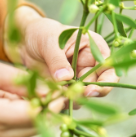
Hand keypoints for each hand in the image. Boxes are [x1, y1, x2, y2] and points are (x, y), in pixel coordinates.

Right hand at [0, 58, 63, 136]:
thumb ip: (14, 79)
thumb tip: (45, 88)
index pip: (33, 116)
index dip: (53, 105)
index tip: (64, 93)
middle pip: (35, 127)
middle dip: (48, 109)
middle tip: (54, 91)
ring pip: (26, 131)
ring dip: (31, 113)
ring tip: (18, 94)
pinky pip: (14, 134)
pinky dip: (18, 119)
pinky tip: (4, 105)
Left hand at [4, 7, 118, 101]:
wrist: (26, 43)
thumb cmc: (42, 34)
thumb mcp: (49, 42)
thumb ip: (57, 60)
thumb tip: (65, 78)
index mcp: (95, 50)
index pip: (110, 70)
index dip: (105, 83)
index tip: (89, 91)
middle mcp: (91, 67)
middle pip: (98, 88)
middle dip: (83, 95)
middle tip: (67, 96)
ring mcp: (79, 80)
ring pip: (82, 97)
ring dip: (69, 100)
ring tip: (53, 96)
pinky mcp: (66, 90)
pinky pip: (67, 101)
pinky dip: (59, 102)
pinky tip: (48, 98)